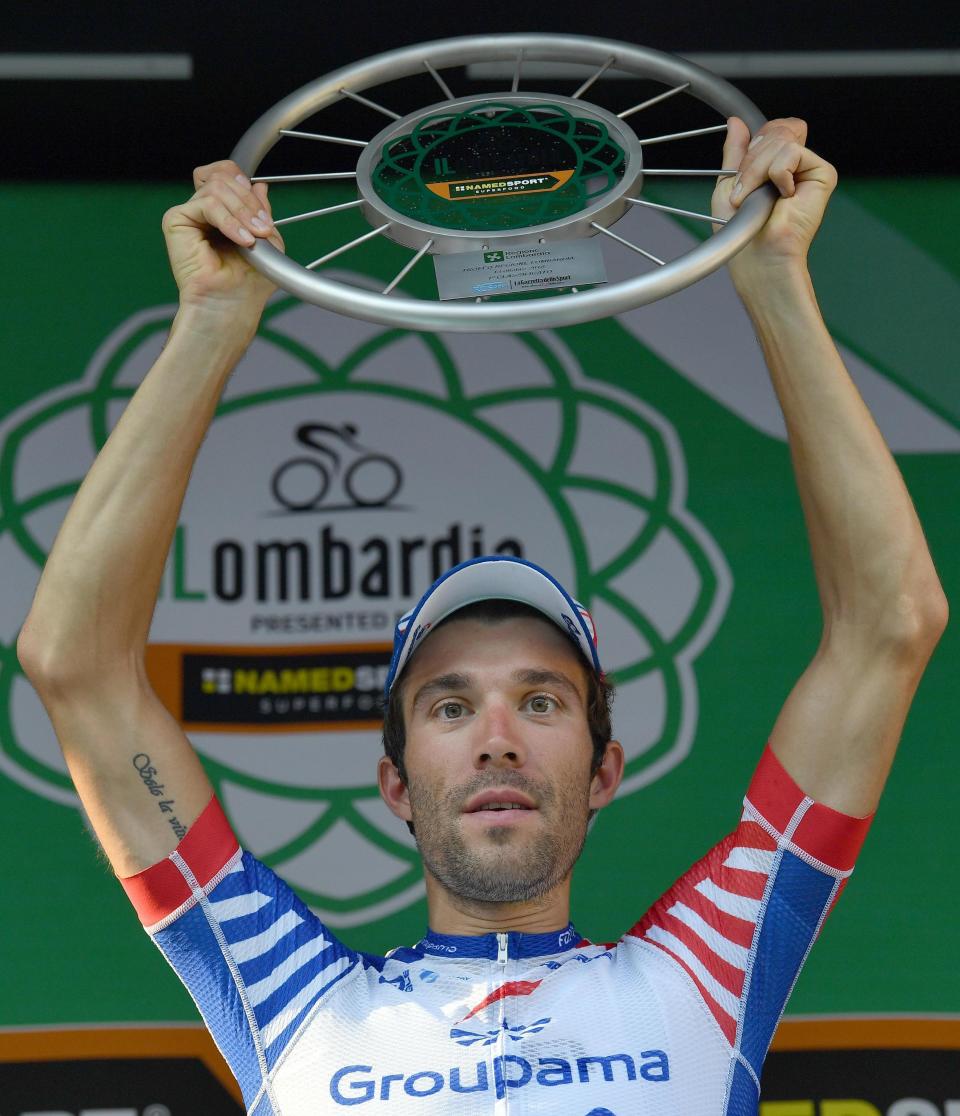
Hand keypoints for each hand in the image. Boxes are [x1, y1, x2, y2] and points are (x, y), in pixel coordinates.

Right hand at [161, 160, 284, 314]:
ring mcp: (189, 213)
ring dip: (242, 212)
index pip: (229, 173)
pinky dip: (228, 220)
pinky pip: (206, 203)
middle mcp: (203, 209)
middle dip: (249, 202)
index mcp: (223, 211)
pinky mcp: (176, 220)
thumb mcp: (267, 239)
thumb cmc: (249, 281)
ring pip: (217, 187)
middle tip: (264, 229)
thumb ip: (262, 211)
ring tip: (253, 238)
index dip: (247, 186)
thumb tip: (260, 185)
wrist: (232, 304)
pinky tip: (241, 240)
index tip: (265, 217)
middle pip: (225, 177)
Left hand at [713, 117, 836, 280]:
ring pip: (781, 139)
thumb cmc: (741, 231)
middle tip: (743, 193)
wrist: (756, 255)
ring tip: (754, 198)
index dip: (752, 146)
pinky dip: (777, 173)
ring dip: (758, 170)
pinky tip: (782, 195)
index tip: (739, 178)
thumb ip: (736, 151)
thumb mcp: (728, 183)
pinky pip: (794, 152)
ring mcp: (809, 168)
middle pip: (775, 130)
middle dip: (751, 161)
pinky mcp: (823, 174)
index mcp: (774, 164)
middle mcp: (795, 164)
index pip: (769, 129)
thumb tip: (736, 121)